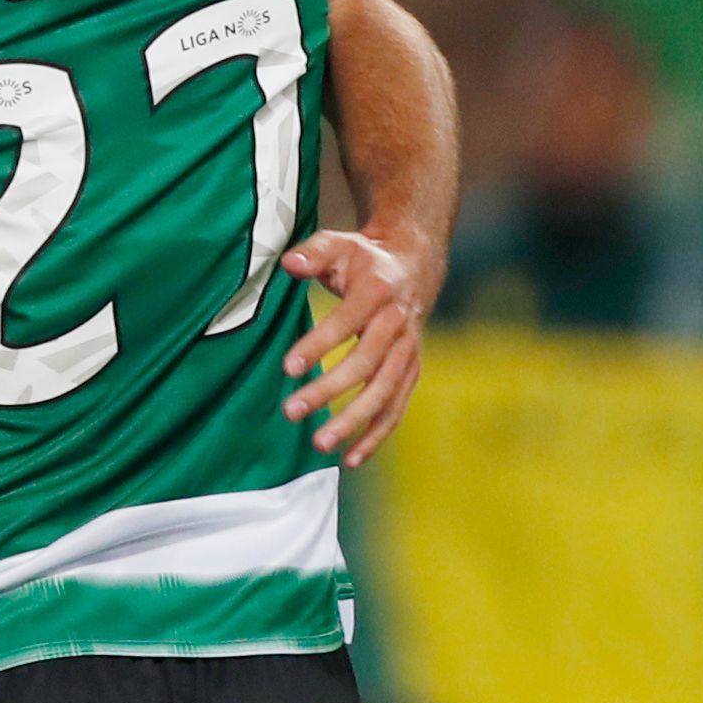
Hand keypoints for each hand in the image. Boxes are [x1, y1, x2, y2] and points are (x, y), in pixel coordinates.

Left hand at [281, 227, 436, 465]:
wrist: (415, 264)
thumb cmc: (365, 257)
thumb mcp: (339, 243)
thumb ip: (313, 252)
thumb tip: (290, 263)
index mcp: (377, 294)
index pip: (346, 324)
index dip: (318, 345)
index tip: (287, 368)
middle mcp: (398, 326)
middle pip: (366, 365)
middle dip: (329, 391)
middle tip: (292, 411)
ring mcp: (408, 351)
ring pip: (384, 393)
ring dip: (354, 422)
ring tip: (320, 444)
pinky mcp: (411, 370)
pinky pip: (396, 407)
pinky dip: (377, 435)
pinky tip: (351, 458)